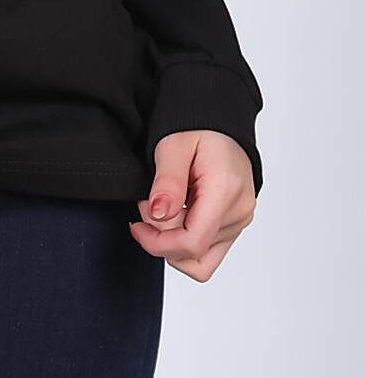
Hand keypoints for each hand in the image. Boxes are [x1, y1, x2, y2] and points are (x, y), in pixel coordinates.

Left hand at [128, 129, 256, 280]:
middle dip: (162, 236)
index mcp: (225, 192)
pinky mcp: (236, 222)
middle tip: (149, 201)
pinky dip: (186, 238)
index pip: (192, 243)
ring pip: (201, 258)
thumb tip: (158, 215)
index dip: (157, 243)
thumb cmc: (197, 126)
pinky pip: (209, 249)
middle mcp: (238, 211)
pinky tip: (176, 213)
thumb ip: (167, 182)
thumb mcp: (172, 146)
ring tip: (163, 207)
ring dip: (174, 240)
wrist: (218, 119)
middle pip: (194, 252)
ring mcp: (240, 220)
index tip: (137, 224)